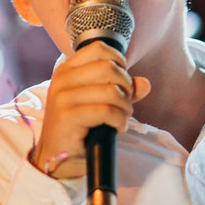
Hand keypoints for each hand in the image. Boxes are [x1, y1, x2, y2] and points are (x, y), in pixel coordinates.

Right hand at [32, 41, 150, 180]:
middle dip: (126, 86)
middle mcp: (62, 79)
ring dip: (125, 106)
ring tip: (122, 116)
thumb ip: (124, 89)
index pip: (99, 49)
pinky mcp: (67, 116)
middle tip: (125, 103)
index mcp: (68, 69)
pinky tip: (118, 127)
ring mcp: (62, 97)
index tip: (122, 82)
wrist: (59, 155)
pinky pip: (106, 110)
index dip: (119, 62)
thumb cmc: (81, 125)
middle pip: (109, 68)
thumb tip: (145, 83)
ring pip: (110, 90)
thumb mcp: (102, 101)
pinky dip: (119, 119)